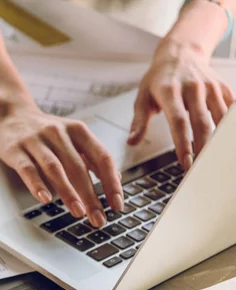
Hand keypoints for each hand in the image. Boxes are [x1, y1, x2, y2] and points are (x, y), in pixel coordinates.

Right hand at [0, 103, 122, 226]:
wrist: (10, 115)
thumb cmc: (45, 132)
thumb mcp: (72, 137)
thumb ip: (92, 156)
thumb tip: (116, 179)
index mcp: (78, 130)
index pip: (101, 157)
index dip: (111, 182)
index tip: (117, 204)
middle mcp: (58, 133)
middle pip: (78, 167)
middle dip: (91, 196)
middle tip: (98, 218)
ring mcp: (36, 140)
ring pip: (55, 168)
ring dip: (68, 192)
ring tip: (78, 212)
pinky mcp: (16, 149)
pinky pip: (28, 169)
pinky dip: (37, 185)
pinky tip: (45, 199)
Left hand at [129, 40, 234, 168]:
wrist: (179, 53)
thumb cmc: (157, 79)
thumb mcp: (142, 97)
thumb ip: (139, 121)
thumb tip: (131, 142)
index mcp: (169, 91)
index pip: (178, 122)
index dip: (183, 144)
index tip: (185, 162)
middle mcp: (192, 88)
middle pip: (202, 123)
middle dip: (203, 148)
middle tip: (202, 168)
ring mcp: (210, 87)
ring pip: (220, 117)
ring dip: (220, 140)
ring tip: (218, 160)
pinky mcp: (222, 87)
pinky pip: (231, 107)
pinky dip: (231, 125)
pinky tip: (229, 142)